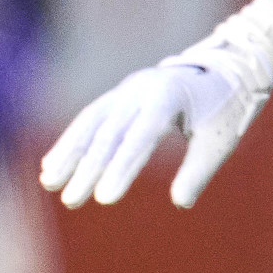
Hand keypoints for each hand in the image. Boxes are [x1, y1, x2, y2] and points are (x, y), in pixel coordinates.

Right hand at [37, 0, 272, 210]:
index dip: (121, 168)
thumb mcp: (219, 141)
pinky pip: (90, 119)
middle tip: (71, 201)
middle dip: (88, 169)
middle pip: (109, 133)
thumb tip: (180, 203)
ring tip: (49, 183)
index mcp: (168, 98)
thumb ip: (198, 171)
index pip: (140, 137)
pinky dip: (72, 141)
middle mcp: (140, 90)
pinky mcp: (118, 96)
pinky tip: (53, 164)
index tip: (105, 199)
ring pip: (90, 123)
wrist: (222, 69)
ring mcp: (125, 90)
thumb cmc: (224, 109)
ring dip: (68, 154)